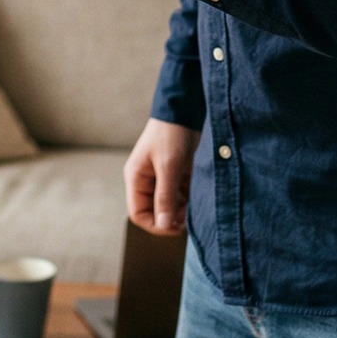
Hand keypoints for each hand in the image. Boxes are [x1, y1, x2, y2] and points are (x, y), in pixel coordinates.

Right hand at [125, 118, 198, 234]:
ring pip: (170, 204)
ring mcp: (162, 177)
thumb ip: (165, 197)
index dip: (155, 225)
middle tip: (189, 219)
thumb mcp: (168, 167)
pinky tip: (199, 195)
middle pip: (155, 211)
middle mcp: (147, 180)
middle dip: (171, 217)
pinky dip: (190, 198)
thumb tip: (163, 226)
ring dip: (183, 209)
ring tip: (196, 206)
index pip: (139, 213)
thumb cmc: (171, 135)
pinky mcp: (177, 173)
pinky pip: (182, 194)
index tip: (175, 227)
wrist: (185, 109)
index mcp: (136, 179)